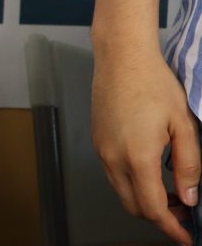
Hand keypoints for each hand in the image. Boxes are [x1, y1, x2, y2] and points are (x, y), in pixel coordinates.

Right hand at [92, 43, 198, 244]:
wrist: (122, 58)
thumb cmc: (153, 84)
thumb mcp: (184, 125)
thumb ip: (189, 165)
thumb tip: (189, 197)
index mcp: (138, 157)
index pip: (154, 208)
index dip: (172, 228)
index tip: (186, 238)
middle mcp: (113, 157)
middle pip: (134, 206)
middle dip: (159, 218)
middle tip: (184, 215)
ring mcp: (101, 149)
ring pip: (121, 192)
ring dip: (144, 201)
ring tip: (171, 195)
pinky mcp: (97, 140)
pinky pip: (113, 174)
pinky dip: (131, 185)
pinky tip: (150, 173)